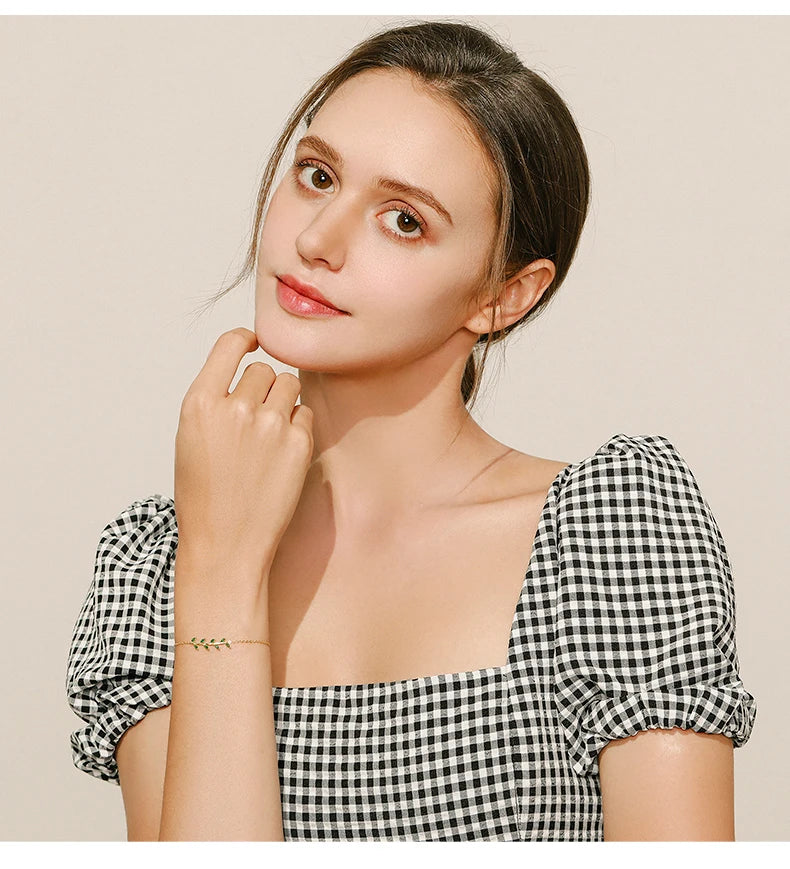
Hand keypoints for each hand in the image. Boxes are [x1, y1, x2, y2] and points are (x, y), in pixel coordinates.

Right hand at [173, 327, 313, 580]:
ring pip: (288, 386)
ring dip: (283, 402)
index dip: (245, 340)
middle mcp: (235, 408)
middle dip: (262, 387)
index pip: (229, 344)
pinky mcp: (298, 443)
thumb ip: (215, 401)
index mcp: (199, 404)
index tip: (254, 343)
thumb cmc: (205, 497)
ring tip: (269, 436)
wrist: (226, 545)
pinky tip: (281, 454)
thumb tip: (246, 369)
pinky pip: (304, 414)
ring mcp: (269, 426)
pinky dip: (297, 427)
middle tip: (255, 419)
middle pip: (263, 370)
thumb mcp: (191, 439)